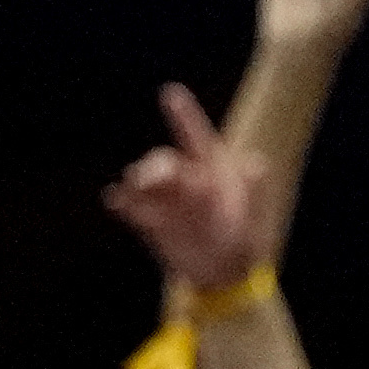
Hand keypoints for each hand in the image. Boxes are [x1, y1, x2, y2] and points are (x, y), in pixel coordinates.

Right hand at [103, 85, 271, 297]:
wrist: (224, 275)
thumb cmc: (244, 241)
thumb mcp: (255, 217)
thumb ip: (253, 190)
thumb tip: (255, 163)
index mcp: (211, 170)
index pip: (196, 137)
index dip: (183, 114)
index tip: (170, 93)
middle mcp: (185, 180)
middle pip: (165, 161)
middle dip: (157, 166)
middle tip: (153, 178)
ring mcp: (166, 201)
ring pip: (145, 181)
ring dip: (138, 179)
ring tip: (134, 185)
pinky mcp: (152, 223)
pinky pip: (132, 208)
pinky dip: (122, 202)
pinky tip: (113, 199)